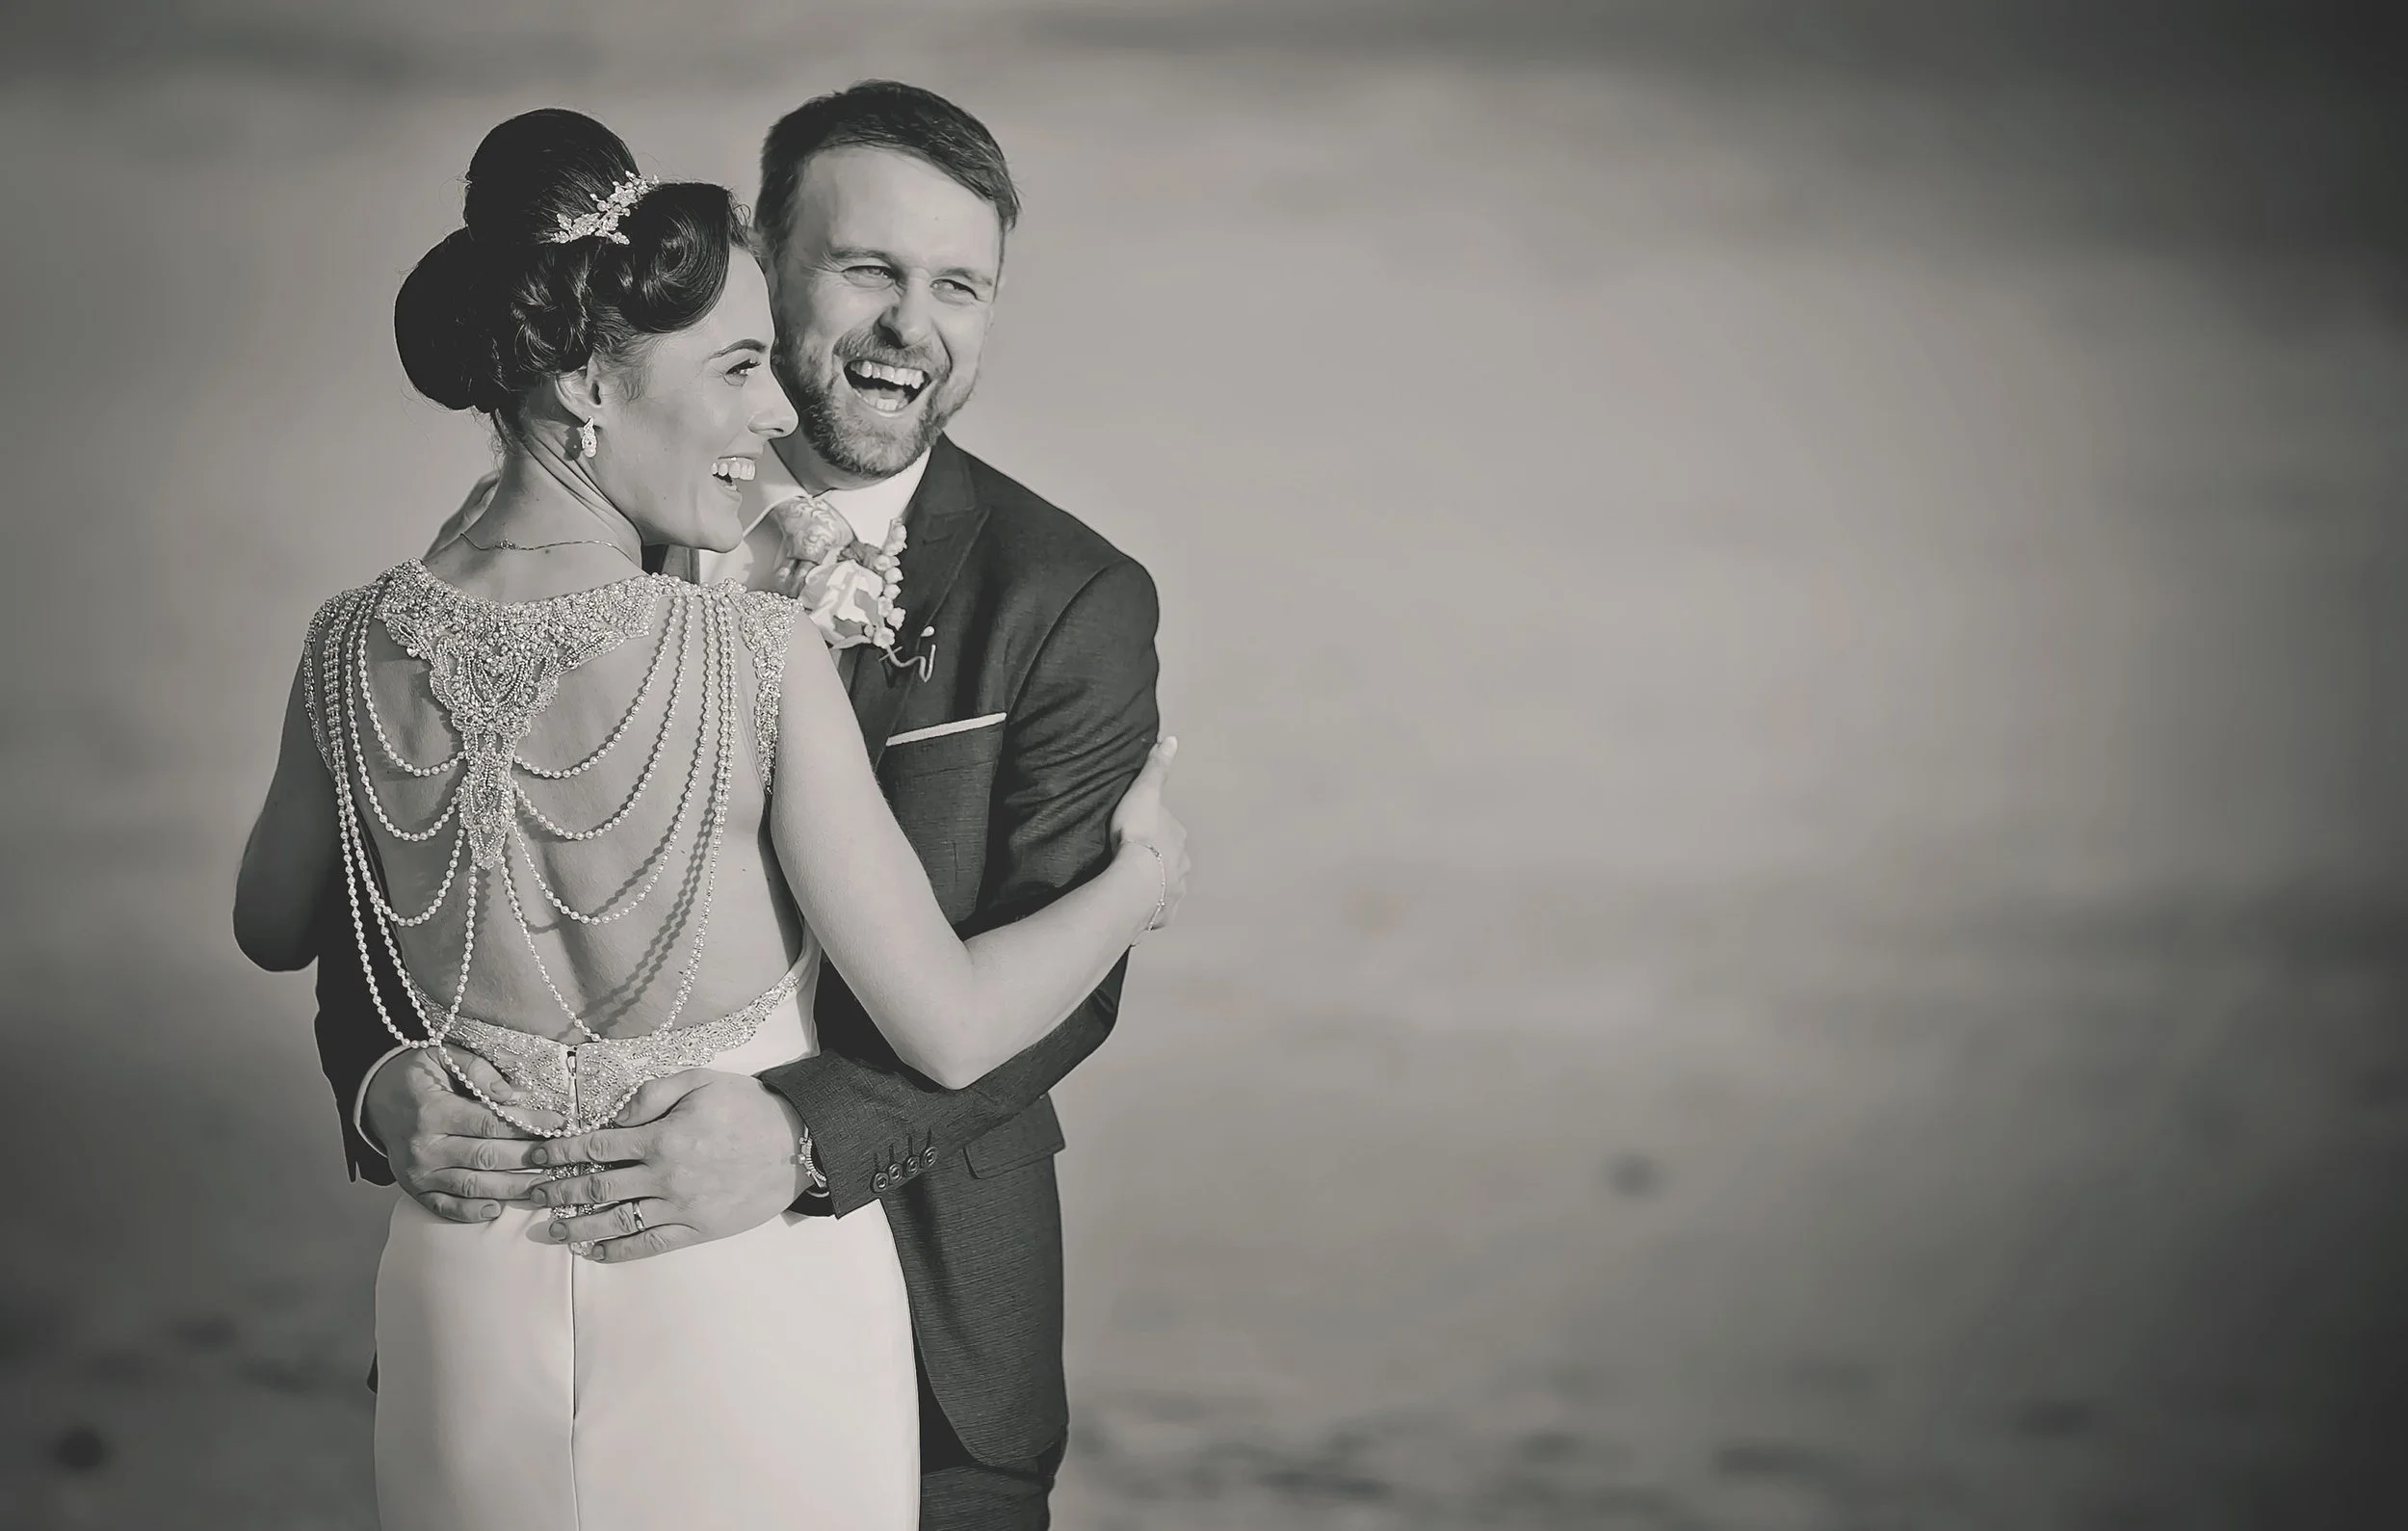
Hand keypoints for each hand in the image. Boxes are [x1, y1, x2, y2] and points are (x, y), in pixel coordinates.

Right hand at [364, 1047, 558, 1222]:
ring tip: (544, 1186)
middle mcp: (425, 1146)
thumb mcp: (443, 1056)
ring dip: (511, 1189)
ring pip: (472, 1186)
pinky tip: (498, 1208)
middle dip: (528, 1159)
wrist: (375, 1097)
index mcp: (434, 1110)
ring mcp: (418, 1172)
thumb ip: (479, 1070)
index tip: (558, 1123)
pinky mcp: (414, 1188)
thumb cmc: (417, 1075)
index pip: (490, 1122)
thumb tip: (513, 1094)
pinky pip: (445, 1207)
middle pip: (487, 1157)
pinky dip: (471, 1212)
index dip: (528, 1124)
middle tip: (561, 1157)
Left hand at [525, 1069, 808, 1262]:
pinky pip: (648, 1244)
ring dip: (577, 1226)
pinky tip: (593, 1250)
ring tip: (550, 1230)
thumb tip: (613, 1115)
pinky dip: (617, 1250)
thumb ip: (651, 1094)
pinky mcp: (697, 1229)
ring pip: (616, 1220)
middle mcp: (664, 1176)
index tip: (536, 1157)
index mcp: (662, 1137)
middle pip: (598, 1186)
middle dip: (559, 1191)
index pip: (597, 1145)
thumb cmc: (748, 1107)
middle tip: (531, 1195)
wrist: (798, 1144)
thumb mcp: (700, 1081)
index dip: (561, 1151)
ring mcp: (680, 1207)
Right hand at [1109, 735, 1188, 932]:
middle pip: (1171, 859)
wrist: (1133, 882)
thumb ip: (1157, 768)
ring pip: (1166, 887)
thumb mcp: (1145, 793)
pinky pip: (1155, 912)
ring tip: (1132, 887)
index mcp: (1178, 838)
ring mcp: (1174, 892)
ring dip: (1154, 886)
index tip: (1138, 831)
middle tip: (1133, 860)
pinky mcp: (1161, 915)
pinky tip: (1134, 911)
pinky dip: (1147, 911)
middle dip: (1158, 860)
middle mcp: (1182, 865)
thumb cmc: (1137, 835)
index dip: (1155, 829)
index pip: (1169, 829)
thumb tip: (1172, 740)